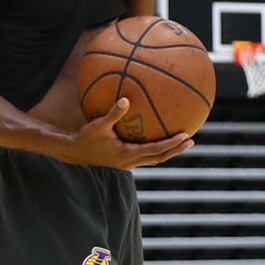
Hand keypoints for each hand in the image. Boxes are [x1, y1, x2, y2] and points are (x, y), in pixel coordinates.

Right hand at [65, 96, 191, 170]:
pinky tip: (159, 140)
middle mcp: (130, 162)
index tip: (186, 136)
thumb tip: (126, 100)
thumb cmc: (85, 137)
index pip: (156, 150)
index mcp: (127, 154)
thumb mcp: (98, 124)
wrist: (74, 153)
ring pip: (154, 160)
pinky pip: (145, 157)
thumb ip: (114, 113)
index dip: (172, 144)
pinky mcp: (124, 162)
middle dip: (176, 150)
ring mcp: (128, 164)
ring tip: (181, 143)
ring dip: (168, 152)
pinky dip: (156, 151)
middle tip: (191, 141)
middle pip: (160, 158)